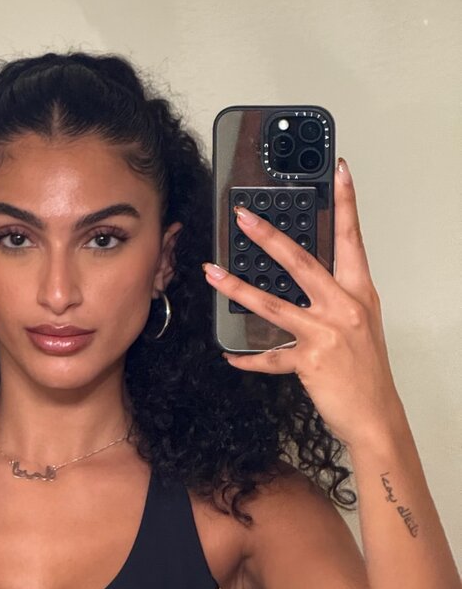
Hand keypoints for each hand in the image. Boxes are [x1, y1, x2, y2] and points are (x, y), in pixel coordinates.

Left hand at [203, 159, 401, 447]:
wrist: (375, 416)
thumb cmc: (366, 372)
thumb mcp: (360, 326)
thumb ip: (335, 300)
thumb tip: (308, 282)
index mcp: (359, 293)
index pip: (353, 239)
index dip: (346, 203)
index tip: (339, 172)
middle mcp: (344, 308)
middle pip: (301, 262)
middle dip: (268, 237)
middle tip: (243, 217)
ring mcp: (326, 333)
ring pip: (273, 304)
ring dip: (238, 288)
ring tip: (213, 274)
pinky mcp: (309, 361)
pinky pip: (269, 357)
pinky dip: (247, 359)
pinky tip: (230, 356)